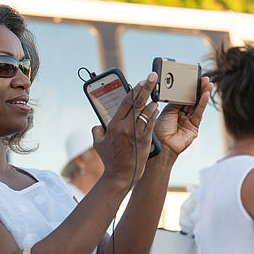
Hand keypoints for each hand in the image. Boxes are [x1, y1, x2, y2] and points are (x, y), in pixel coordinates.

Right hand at [93, 73, 158, 187]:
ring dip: (151, 101)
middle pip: (137, 103)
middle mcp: (125, 127)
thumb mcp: (98, 143)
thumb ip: (97, 130)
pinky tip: (155, 108)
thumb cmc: (109, 160)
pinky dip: (154, 114)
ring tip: (155, 94)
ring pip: (146, 112)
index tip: (140, 82)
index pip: (125, 102)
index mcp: (113, 125)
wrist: (120, 175)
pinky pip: (151, 123)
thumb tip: (99, 123)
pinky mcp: (145, 140)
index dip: (134, 90)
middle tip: (153, 78)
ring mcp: (136, 134)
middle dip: (146, 88)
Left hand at [154, 77, 212, 157]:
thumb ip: (176, 100)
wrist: (161, 145)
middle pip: (192, 99)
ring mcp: (189, 120)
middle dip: (198, 88)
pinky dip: (202, 103)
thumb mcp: (167, 111)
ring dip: (203, 93)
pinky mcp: (194, 127)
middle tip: (204, 78)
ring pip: (197, 105)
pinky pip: (199, 113)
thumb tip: (183, 89)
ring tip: (208, 83)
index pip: (182, 96)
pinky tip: (205, 95)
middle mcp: (181, 114)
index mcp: (173, 109)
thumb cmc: (159, 130)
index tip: (193, 78)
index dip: (188, 88)